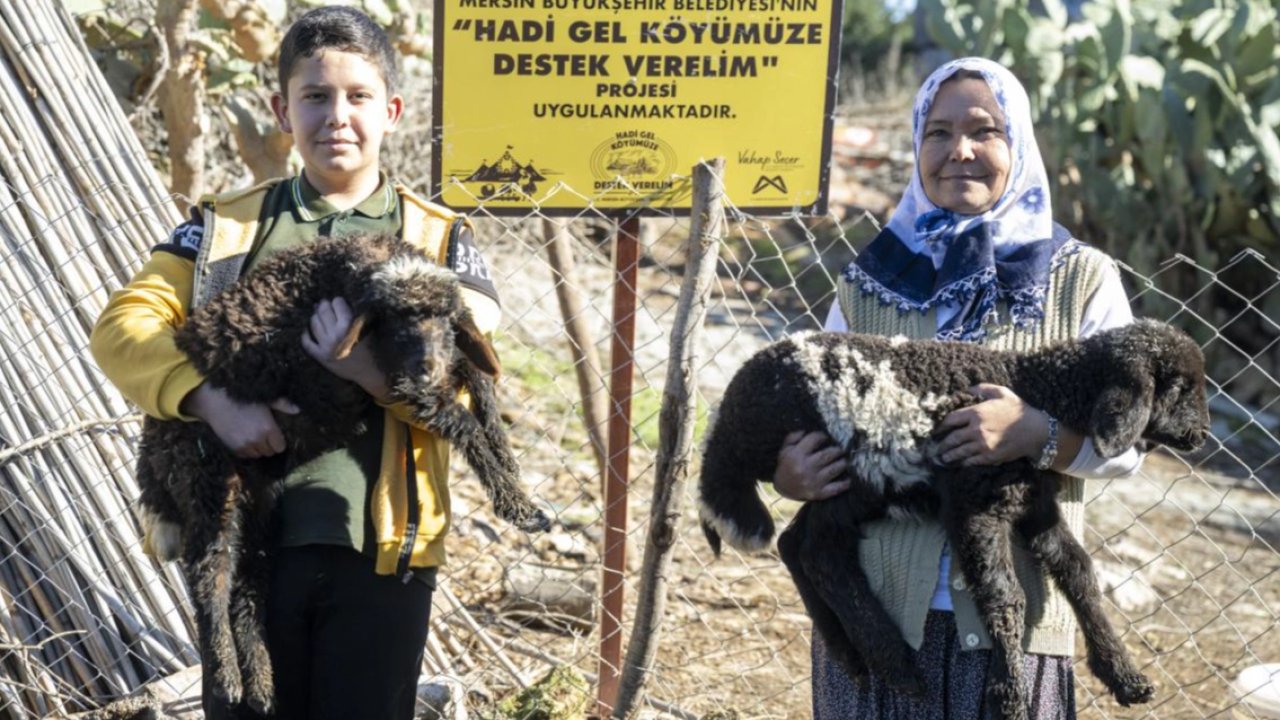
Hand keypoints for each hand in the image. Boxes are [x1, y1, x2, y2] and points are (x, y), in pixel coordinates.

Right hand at [181, 383, 298, 458]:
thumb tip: (298, 410)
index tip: (276, 435)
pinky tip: (244, 438)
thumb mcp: (265, 400)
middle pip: (270, 452)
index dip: (279, 441)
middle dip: (270, 445)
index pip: (280, 447)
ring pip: (257, 455)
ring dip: (258, 448)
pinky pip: (245, 455)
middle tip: (265, 434)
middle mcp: (257, 440)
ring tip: (254, 435)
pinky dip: (247, 450)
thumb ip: (283, 405)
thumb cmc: (243, 399)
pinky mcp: (233, 449)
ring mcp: (244, 446)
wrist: (216, 402)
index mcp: (268, 429)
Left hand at [302, 297, 389, 399]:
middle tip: (325, 305)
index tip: (339, 303)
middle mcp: (335, 334)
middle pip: (323, 311)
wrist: (369, 371)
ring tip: (319, 316)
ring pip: (314, 323)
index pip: (337, 303)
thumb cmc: (371, 348)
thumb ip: (354, 315)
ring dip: (316, 317)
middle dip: (324, 305)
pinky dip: (305, 335)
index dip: (338, 301)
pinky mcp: (320, 357)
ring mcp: (326, 346)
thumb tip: (335, 303)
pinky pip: (306, 343)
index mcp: (349, 325)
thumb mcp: (366, 328)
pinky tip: (307, 331)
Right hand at [773, 431, 850, 500]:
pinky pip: (835, 488)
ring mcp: (813, 482)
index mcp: (796, 455)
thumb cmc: (785, 466)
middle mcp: (804, 468)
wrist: (782, 489)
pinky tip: (849, 479)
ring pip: (834, 469)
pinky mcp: (818, 493)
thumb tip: (806, 430)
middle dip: (837, 450)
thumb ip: (793, 437)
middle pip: (827, 455)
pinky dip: (844, 484)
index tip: (826, 437)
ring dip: (842, 463)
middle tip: (841, 449)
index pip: (814, 440)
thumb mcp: (784, 450)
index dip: (822, 436)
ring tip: (844, 460)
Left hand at [934, 383, 1048, 465]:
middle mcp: (976, 429)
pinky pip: (971, 461)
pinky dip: (963, 463)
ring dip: (949, 456)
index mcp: (976, 412)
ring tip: (942, 458)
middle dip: (942, 445)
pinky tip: (958, 464)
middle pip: (952, 439)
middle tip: (936, 448)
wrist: (1036, 432)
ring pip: (959, 452)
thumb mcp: (1001, 392)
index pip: (951, 420)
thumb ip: (982, 389)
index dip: (941, 426)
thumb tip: (967, 390)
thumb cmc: (1018, 410)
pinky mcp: (989, 457)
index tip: (937, 431)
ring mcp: (982, 445)